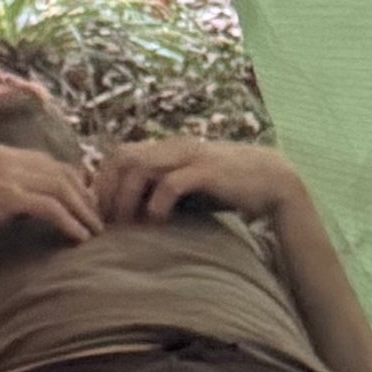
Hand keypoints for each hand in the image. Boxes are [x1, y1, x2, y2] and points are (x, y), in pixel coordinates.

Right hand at [0, 140, 99, 255]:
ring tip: (96, 232)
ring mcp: (6, 175)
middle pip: (62, 172)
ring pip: (61, 188)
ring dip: (83, 211)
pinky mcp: (6, 196)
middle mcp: (6, 158)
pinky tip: (79, 238)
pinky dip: (69, 222)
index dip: (73, 182)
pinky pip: (50, 207)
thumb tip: (26, 208)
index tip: (85, 203)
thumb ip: (2, 190)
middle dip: (85, 196)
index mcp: (0, 153)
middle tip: (98, 218)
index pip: (50, 162)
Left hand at [96, 135, 304, 225]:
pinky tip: (156, 223)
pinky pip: (170, 184)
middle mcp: (174, 146)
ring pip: (140, 167)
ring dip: (126, 198)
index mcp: (166, 148)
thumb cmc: (226, 188)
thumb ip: (160, 191)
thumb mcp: (188, 188)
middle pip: (122, 157)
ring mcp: (190, 156)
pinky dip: (156, 204)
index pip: (119, 154)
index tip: (99, 212)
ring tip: (124, 225)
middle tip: (105, 221)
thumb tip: (128, 214)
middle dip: (108, 189)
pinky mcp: (206, 171)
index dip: (103, 181)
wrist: (273, 181)